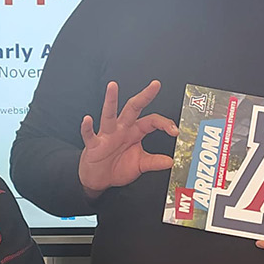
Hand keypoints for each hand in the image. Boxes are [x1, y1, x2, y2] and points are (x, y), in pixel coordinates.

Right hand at [78, 80, 178, 198]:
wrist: (99, 179)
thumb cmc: (118, 167)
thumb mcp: (140, 165)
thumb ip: (154, 162)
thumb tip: (170, 161)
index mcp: (135, 132)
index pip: (152, 121)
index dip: (164, 124)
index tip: (175, 131)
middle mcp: (122, 129)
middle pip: (133, 108)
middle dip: (144, 96)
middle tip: (155, 85)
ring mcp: (107, 135)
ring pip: (109, 115)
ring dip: (110, 101)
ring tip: (112, 87)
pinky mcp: (94, 145)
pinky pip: (90, 134)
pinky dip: (88, 127)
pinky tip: (88, 119)